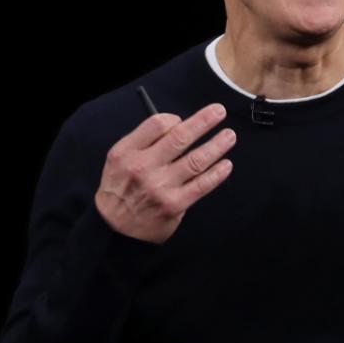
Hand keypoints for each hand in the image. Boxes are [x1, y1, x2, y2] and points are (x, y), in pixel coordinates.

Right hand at [95, 103, 235, 243]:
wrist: (115, 230)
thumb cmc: (120, 192)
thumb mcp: (118, 161)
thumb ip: (143, 143)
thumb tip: (176, 126)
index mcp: (127, 152)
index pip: (156, 124)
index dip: (175, 118)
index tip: (183, 120)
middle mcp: (143, 167)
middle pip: (180, 137)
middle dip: (203, 121)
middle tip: (218, 112)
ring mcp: (160, 186)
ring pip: (196, 160)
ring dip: (216, 145)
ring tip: (228, 136)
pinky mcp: (174, 204)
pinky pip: (201, 185)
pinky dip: (216, 173)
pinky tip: (226, 165)